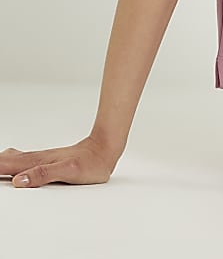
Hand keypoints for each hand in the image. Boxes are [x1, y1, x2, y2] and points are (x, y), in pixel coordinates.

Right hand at [0, 135, 120, 187]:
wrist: (105, 149)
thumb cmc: (90, 162)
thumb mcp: (68, 171)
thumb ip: (43, 174)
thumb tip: (18, 180)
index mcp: (38, 161)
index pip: (8, 165)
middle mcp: (38, 158)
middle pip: (8, 161)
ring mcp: (43, 159)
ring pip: (15, 159)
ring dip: (2, 163)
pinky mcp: (49, 161)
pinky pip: (24, 161)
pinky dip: (11, 163)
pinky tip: (12, 167)